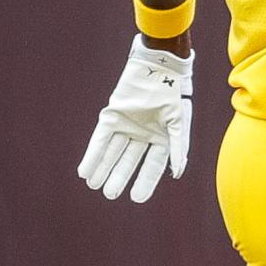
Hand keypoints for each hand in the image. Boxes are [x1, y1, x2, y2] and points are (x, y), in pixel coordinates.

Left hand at [77, 36, 192, 202]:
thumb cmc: (173, 94)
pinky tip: (85, 169)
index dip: (145, 182)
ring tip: (94, 185)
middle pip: (128, 161)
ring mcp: (126, 125)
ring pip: (112, 152)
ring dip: (103, 168)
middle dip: (119, 177)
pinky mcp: (112, 115)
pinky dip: (93, 154)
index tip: (136, 198)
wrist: (159, 67)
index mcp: (161, 137)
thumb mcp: (179, 123)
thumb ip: (178, 148)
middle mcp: (142, 133)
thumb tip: (178, 173)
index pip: (152, 165)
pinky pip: (100, 139)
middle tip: (109, 194)